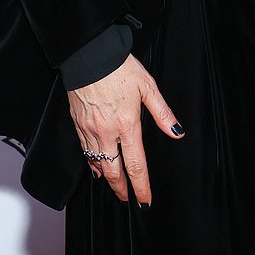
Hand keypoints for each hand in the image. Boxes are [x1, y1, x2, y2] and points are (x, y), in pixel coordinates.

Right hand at [67, 54, 182, 204]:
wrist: (89, 55)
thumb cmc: (119, 67)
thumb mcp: (147, 87)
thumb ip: (162, 113)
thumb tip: (177, 132)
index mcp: (127, 124)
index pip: (136, 165)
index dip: (141, 185)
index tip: (145, 200)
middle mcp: (107, 131)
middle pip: (114, 170)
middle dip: (121, 189)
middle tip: (128, 199)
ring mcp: (90, 129)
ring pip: (97, 163)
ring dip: (107, 178)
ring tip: (115, 186)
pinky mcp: (77, 123)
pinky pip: (84, 150)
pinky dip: (91, 162)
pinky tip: (96, 167)